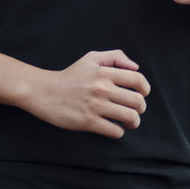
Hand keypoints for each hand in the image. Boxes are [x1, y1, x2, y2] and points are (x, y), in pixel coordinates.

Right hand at [26, 49, 150, 138]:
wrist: (44, 92)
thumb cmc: (70, 76)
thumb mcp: (91, 58)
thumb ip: (115, 57)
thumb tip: (136, 67)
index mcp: (105, 73)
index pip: (138, 80)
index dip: (145, 89)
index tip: (142, 94)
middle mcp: (103, 88)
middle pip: (137, 101)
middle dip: (141, 108)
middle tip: (136, 111)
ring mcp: (95, 106)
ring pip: (129, 117)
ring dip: (133, 122)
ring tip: (129, 122)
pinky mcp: (87, 122)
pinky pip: (114, 131)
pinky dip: (118, 132)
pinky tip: (114, 128)